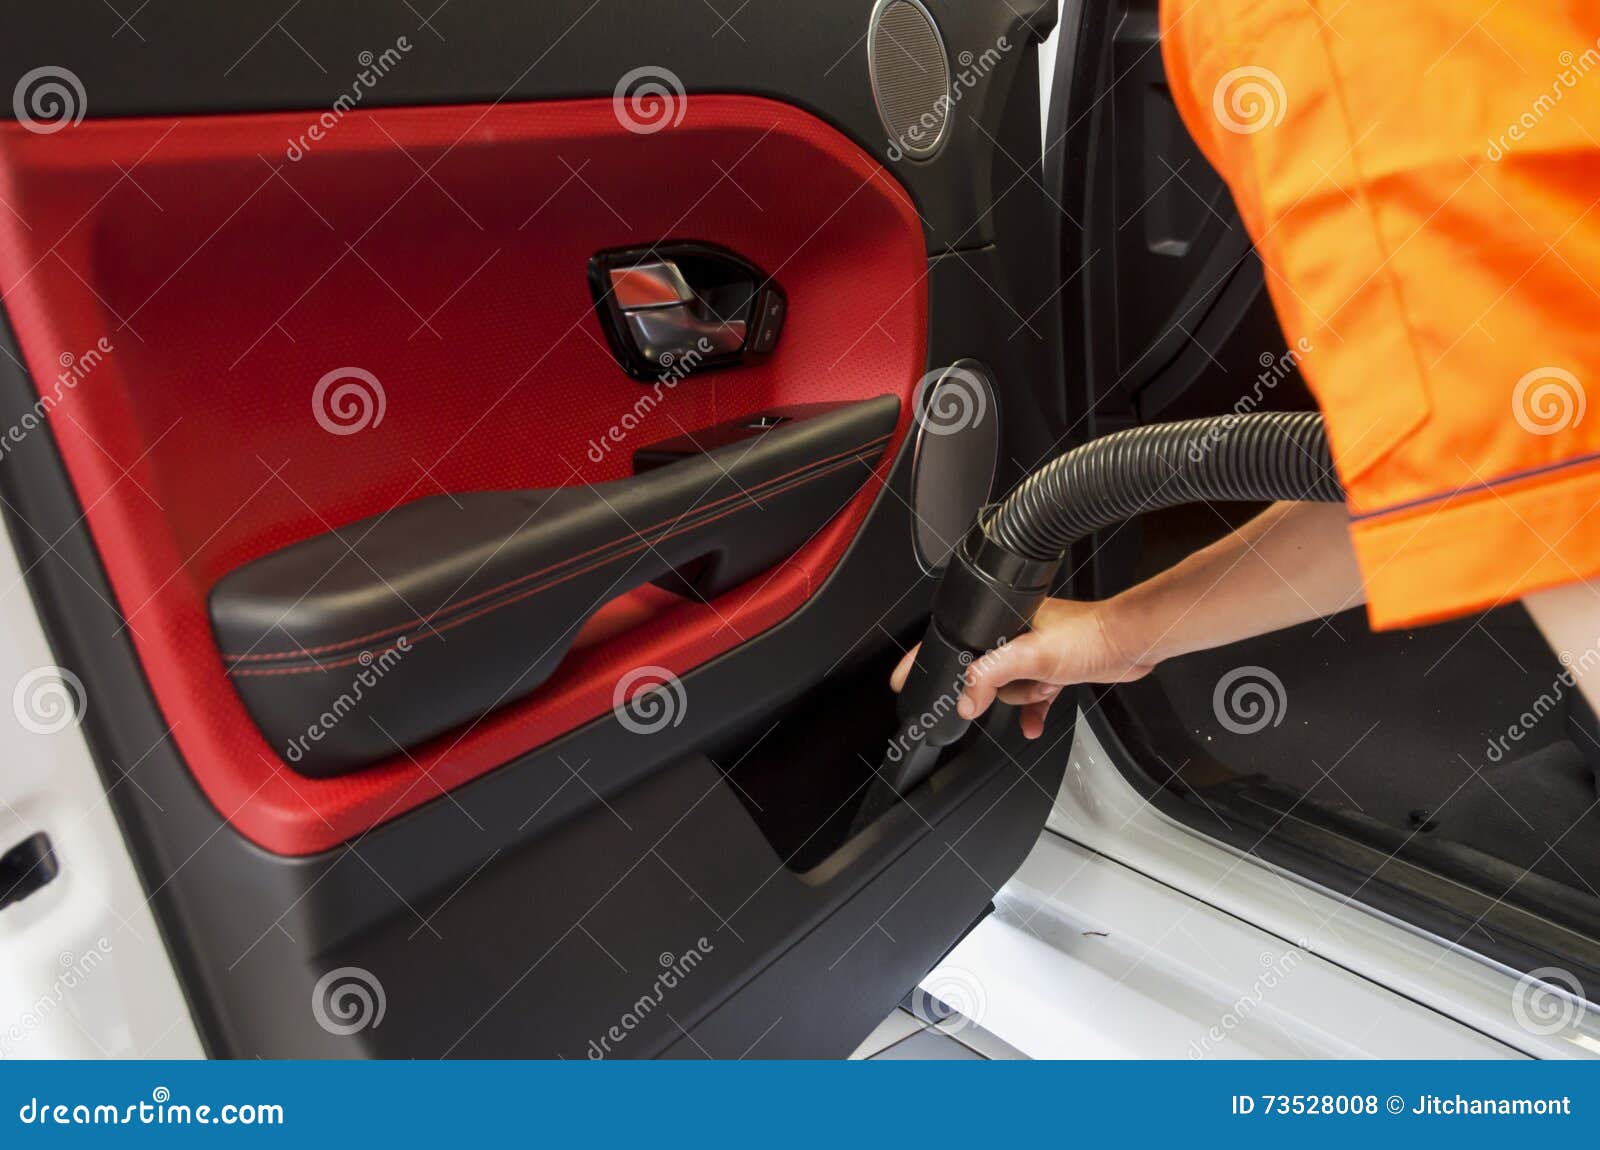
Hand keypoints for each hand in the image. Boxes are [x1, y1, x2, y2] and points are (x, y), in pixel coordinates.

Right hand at [889, 597, 1154, 739]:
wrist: (1131, 645)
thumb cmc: (1090, 635)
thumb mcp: (1032, 655)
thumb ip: (992, 675)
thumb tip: (966, 699)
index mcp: (1004, 618)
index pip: (955, 640)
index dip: (929, 662)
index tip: (903, 681)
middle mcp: (1016, 633)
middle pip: (982, 672)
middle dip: (1001, 687)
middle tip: (1017, 685)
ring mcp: (1034, 652)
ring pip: (1008, 688)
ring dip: (1025, 696)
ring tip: (1045, 686)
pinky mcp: (1052, 669)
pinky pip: (1030, 697)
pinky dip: (1032, 710)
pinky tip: (1033, 725)